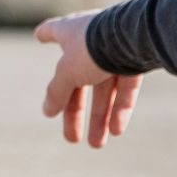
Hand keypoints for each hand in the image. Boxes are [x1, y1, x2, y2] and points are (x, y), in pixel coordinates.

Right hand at [35, 11, 141, 147]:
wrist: (136, 38)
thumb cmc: (94, 48)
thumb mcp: (67, 72)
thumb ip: (57, 92)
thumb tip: (47, 110)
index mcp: (70, 33)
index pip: (53, 31)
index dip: (45, 34)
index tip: (38, 36)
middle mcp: (92, 40)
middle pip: (78, 80)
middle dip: (75, 112)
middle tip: (71, 138)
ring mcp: (115, 51)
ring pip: (104, 90)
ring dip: (100, 118)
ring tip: (96, 145)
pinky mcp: (137, 62)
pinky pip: (125, 90)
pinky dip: (120, 110)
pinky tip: (116, 131)